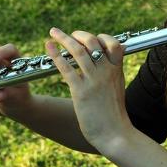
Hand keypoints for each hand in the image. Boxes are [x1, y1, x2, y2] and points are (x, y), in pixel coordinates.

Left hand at [46, 27, 132, 153]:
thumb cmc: (114, 114)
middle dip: (78, 34)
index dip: (101, 37)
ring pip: (78, 50)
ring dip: (63, 38)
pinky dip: (55, 55)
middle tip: (69, 35)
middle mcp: (106, 71)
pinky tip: (48, 47)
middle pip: (92, 42)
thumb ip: (113, 72)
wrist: (115, 133)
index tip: (91, 39)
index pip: (113, 43)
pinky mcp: (80, 91)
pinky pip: (66, 67)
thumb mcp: (118, 88)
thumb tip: (110, 62)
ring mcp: (93, 80)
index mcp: (116, 70)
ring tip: (53, 32)